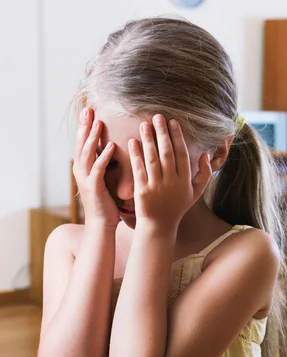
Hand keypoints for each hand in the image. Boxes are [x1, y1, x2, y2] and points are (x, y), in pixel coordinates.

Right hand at [72, 108, 119, 228]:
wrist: (102, 224)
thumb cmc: (106, 202)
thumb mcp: (104, 179)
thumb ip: (105, 164)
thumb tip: (112, 148)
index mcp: (83, 168)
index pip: (82, 143)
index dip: (84, 127)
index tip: (89, 110)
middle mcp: (81, 171)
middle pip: (81, 144)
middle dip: (84, 126)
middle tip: (89, 109)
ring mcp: (85, 179)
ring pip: (87, 154)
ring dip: (93, 138)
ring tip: (98, 123)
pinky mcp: (94, 187)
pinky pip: (98, 168)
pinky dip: (104, 156)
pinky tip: (112, 146)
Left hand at [128, 115, 211, 231]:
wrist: (159, 226)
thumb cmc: (178, 206)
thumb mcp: (196, 193)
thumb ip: (205, 174)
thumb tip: (205, 154)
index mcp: (185, 181)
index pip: (182, 154)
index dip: (177, 137)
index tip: (173, 122)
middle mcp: (172, 183)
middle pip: (167, 153)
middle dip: (162, 133)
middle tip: (158, 116)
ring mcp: (157, 187)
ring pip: (152, 158)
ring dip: (148, 139)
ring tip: (144, 124)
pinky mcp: (142, 191)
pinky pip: (139, 169)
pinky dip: (136, 155)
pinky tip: (133, 141)